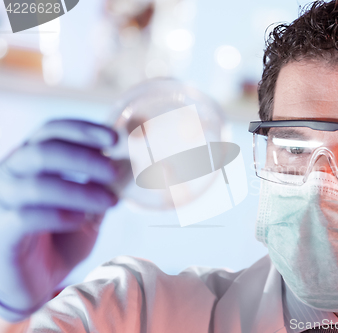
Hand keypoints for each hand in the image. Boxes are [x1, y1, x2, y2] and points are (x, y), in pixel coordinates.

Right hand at [0, 120, 119, 321]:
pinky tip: (80, 220)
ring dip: (79, 191)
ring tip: (109, 201)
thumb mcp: (87, 207)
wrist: (34, 281)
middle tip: (113, 171)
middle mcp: (10, 174)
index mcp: (30, 160)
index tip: (114, 139)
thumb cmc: (60, 238)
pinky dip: (59, 215)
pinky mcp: (1, 232)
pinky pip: (25, 217)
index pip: (51, 131)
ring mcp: (2, 202)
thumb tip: (130, 166)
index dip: (82, 129)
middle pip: (42, 150)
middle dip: (83, 158)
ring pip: (36, 184)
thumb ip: (100, 186)